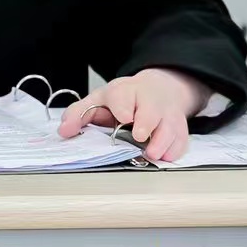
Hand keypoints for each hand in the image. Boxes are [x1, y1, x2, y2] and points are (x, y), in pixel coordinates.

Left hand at [57, 68, 207, 162]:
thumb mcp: (98, 100)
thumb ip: (78, 114)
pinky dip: (175, 150)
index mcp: (125, 92)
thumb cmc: (125, 100)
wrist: (159, 90)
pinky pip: (182, 141)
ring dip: (163, 142)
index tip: (124, 117)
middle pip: (151, 111)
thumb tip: (64, 131)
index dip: (123, 107)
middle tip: (140, 136)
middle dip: (146, 123)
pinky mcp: (180, 130)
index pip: (123, 97)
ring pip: (170, 127)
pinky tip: (165, 156)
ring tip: (152, 153)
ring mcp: (167, 116)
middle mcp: (149, 102)